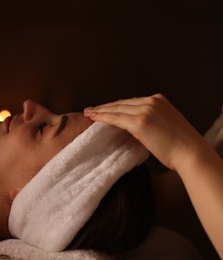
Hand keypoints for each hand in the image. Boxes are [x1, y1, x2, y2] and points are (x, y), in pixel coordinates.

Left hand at [84, 94, 206, 171]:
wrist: (190, 153)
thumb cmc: (180, 145)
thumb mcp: (165, 124)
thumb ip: (150, 119)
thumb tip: (133, 122)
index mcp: (159, 100)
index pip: (130, 101)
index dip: (115, 105)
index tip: (103, 108)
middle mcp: (152, 101)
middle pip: (121, 103)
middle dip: (104, 106)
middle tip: (90, 110)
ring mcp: (146, 110)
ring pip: (116, 109)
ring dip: (100, 111)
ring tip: (88, 114)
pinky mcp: (140, 122)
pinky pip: (116, 118)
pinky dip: (103, 117)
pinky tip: (94, 118)